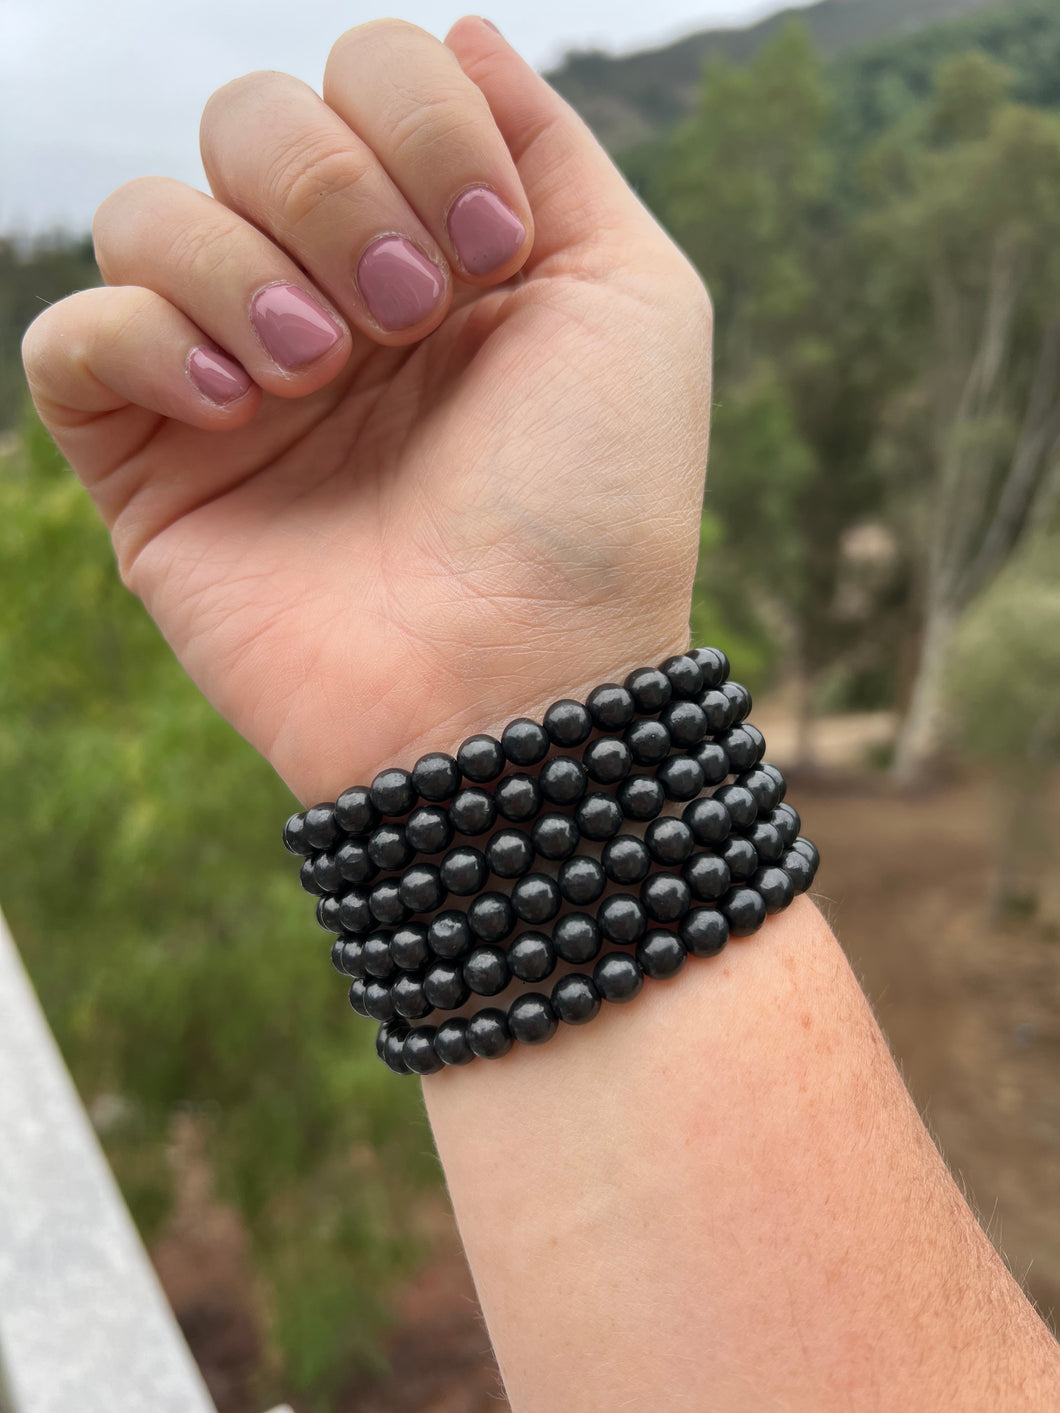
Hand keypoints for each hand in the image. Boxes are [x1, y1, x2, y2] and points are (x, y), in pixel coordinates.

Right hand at [22, 16, 711, 800]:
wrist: (519, 685)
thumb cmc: (593, 505)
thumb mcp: (630, 296)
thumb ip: (549, 149)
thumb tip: (457, 30)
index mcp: (435, 246)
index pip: (365, 72)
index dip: (416, 122)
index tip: (486, 248)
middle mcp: (329, 296)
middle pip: (250, 118)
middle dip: (330, 188)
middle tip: (401, 316)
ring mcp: (233, 380)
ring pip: (148, 211)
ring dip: (240, 267)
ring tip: (316, 372)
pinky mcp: (152, 466)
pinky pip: (72, 336)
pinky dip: (142, 339)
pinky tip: (234, 404)